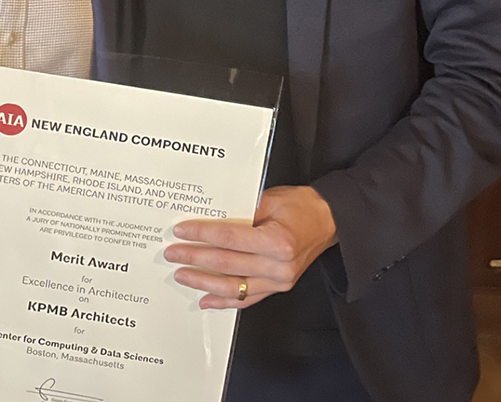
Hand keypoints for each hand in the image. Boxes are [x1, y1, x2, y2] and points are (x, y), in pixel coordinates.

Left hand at [164, 185, 338, 309]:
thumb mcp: (269, 200)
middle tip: (172, 253)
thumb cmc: (301, 207)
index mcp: (277, 242)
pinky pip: (246, 299)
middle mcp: (278, 266)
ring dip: (203, 282)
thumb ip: (239, 211)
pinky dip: (224, 301)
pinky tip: (205, 300)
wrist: (328, 220)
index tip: (180, 231)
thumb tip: (205, 216)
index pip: (229, 238)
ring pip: (233, 287)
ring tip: (181, 275)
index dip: (201, 234)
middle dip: (194, 258)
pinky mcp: (277, 288)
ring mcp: (278, 281)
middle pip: (226, 263)